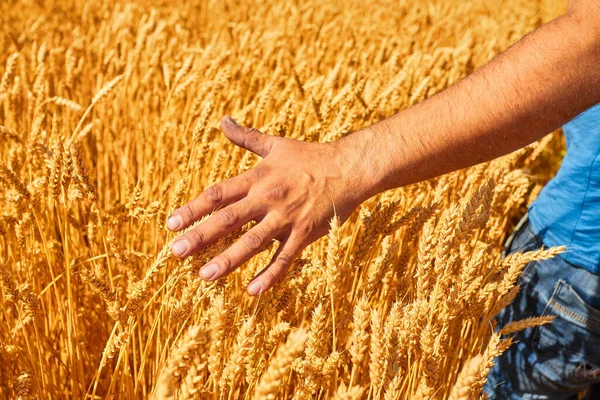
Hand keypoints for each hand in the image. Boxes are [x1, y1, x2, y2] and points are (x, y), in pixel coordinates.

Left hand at [166, 116, 369, 294]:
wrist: (349, 168)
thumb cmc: (310, 156)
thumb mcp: (276, 144)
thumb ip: (246, 137)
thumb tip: (222, 120)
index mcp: (258, 178)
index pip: (218, 194)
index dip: (193, 209)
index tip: (171, 224)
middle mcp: (268, 198)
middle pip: (228, 219)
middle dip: (201, 236)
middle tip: (175, 253)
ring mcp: (287, 218)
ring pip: (253, 242)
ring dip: (228, 259)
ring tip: (205, 276)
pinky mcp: (305, 234)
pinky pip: (285, 258)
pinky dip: (270, 275)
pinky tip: (252, 291)